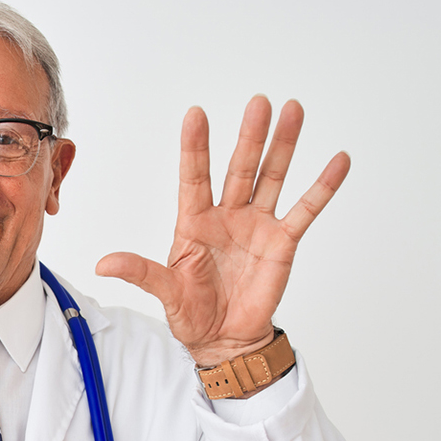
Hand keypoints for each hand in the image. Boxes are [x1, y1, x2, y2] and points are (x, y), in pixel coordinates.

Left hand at [95, 96, 349, 366]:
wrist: (223, 339)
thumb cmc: (191, 313)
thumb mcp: (164, 291)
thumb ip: (139, 272)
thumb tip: (102, 265)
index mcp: (194, 223)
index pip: (194, 177)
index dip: (195, 147)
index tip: (195, 114)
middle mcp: (226, 216)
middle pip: (239, 168)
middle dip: (249, 136)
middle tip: (258, 102)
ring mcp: (256, 225)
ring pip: (271, 177)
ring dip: (283, 146)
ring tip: (293, 110)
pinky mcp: (282, 242)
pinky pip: (305, 210)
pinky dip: (322, 186)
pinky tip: (338, 160)